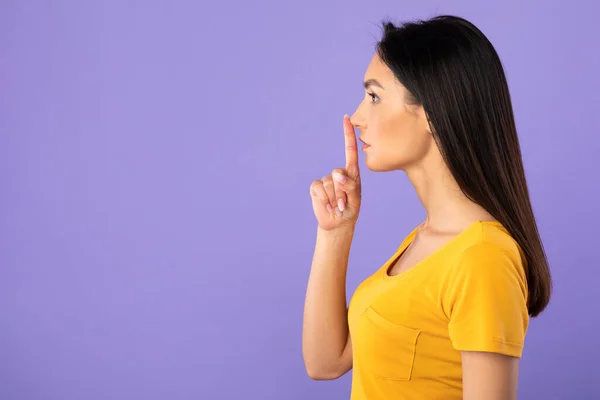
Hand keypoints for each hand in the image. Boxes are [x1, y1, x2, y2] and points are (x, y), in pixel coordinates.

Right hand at [310, 115, 361, 230]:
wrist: (337, 223)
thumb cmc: (350, 209)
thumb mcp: (355, 199)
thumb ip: (349, 186)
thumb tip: (336, 175)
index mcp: (352, 172)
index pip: (350, 149)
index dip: (348, 134)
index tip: (347, 118)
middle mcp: (338, 173)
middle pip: (338, 173)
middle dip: (342, 191)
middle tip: (344, 203)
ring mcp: (326, 179)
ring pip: (329, 183)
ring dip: (335, 198)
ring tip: (337, 206)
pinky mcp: (316, 187)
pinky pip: (319, 189)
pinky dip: (324, 199)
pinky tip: (328, 205)